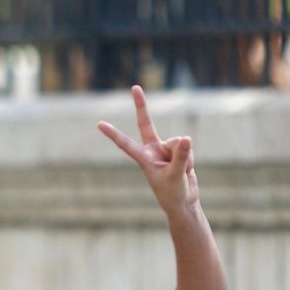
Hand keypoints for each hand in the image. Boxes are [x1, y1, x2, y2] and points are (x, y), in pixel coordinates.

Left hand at [98, 85, 196, 211]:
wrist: (183, 202)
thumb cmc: (173, 193)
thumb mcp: (175, 176)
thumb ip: (181, 157)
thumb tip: (186, 138)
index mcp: (143, 158)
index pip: (125, 144)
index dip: (113, 134)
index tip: (99, 124)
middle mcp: (152, 150)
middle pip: (146, 123)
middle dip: (142, 105)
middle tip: (134, 87)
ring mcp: (165, 149)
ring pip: (179, 142)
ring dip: (185, 157)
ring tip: (180, 172)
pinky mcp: (178, 150)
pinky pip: (188, 147)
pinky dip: (190, 159)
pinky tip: (186, 169)